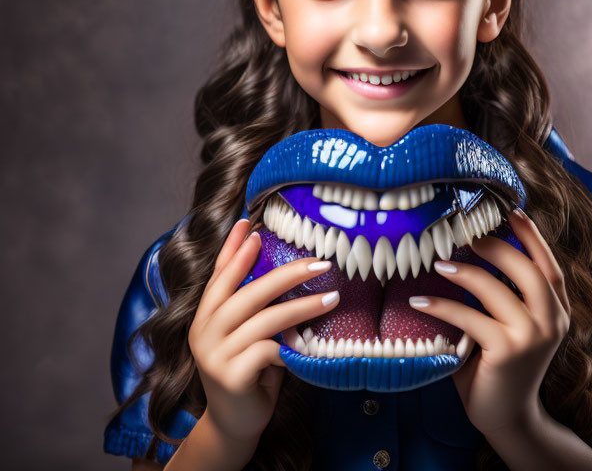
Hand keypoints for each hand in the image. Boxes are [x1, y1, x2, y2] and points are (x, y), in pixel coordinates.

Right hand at [188, 219, 339, 444]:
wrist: (235, 424)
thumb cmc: (250, 370)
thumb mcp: (249, 332)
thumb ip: (255, 306)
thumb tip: (289, 268)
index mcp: (206, 315)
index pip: (220, 274)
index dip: (233, 248)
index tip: (248, 222)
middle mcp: (203, 330)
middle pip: (247, 291)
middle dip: (286, 273)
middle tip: (319, 262)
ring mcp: (214, 354)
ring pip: (265, 319)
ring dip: (303, 307)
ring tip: (333, 298)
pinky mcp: (230, 375)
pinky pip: (269, 350)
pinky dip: (292, 346)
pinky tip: (309, 345)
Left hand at [408, 206, 570, 440]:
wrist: (508, 417)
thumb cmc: (502, 365)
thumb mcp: (512, 326)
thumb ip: (503, 294)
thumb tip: (469, 250)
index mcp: (558, 311)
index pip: (549, 266)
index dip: (532, 237)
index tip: (512, 212)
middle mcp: (552, 321)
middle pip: (526, 270)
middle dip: (495, 246)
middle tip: (467, 235)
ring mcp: (531, 336)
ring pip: (495, 289)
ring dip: (464, 272)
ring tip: (438, 263)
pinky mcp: (506, 351)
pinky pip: (468, 318)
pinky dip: (441, 305)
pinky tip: (419, 299)